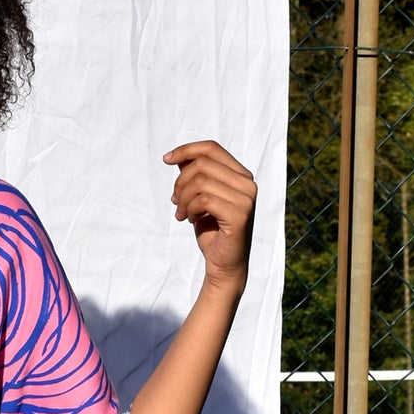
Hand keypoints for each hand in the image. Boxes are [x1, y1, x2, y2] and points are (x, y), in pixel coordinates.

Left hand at [163, 140, 255, 294]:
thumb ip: (195, 177)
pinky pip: (204, 200)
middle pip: (202, 164)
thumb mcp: (199, 199)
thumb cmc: (212, 231)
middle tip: (175, 202)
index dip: (186, 150)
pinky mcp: (239, 214)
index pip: (212, 148)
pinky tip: (190, 220)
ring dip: (183, 199)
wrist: (224, 265)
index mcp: (241, 175)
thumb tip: (180, 157)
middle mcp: (247, 183)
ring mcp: (246, 198)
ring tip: (182, 214)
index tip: (166, 159)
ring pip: (200, 182)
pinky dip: (190, 210)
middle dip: (180, 182)